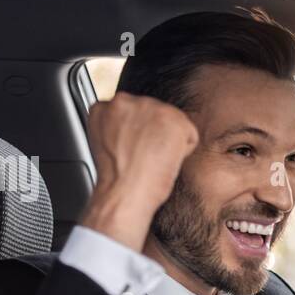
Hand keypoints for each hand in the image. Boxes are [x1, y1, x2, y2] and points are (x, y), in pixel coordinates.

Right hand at [79, 91, 198, 251]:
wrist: (124, 192)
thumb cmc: (117, 180)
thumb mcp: (108, 144)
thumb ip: (119, 129)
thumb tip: (135, 129)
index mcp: (105, 107)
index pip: (133, 113)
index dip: (137, 135)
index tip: (133, 150)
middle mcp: (126, 101)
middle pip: (154, 116)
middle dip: (153, 135)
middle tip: (143, 159)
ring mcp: (150, 107)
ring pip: (172, 124)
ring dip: (168, 142)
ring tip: (151, 161)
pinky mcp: (174, 118)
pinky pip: (190, 135)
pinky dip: (184, 151)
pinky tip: (165, 161)